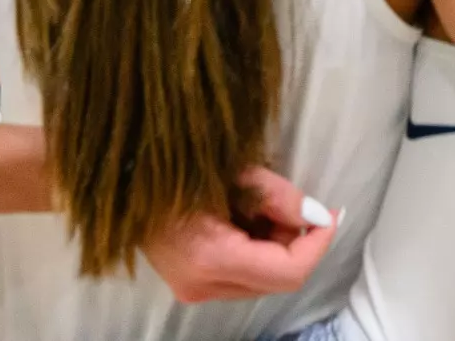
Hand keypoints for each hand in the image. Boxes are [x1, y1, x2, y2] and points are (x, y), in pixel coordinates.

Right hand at [145, 166, 337, 303]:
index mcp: (211, 257)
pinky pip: (241, 277)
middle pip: (277, 280)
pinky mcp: (190, 285)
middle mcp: (203, 285)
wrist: (122, 177)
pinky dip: (255, 251)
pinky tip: (242, 219)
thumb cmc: (176, 164)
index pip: (288, 271)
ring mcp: (193, 290)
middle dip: (297, 242)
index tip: (332, 214)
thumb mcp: (234, 172)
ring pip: (262, 281)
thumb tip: (316, 216)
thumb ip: (279, 197)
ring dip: (276, 247)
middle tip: (291, 203)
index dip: (317, 243)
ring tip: (260, 205)